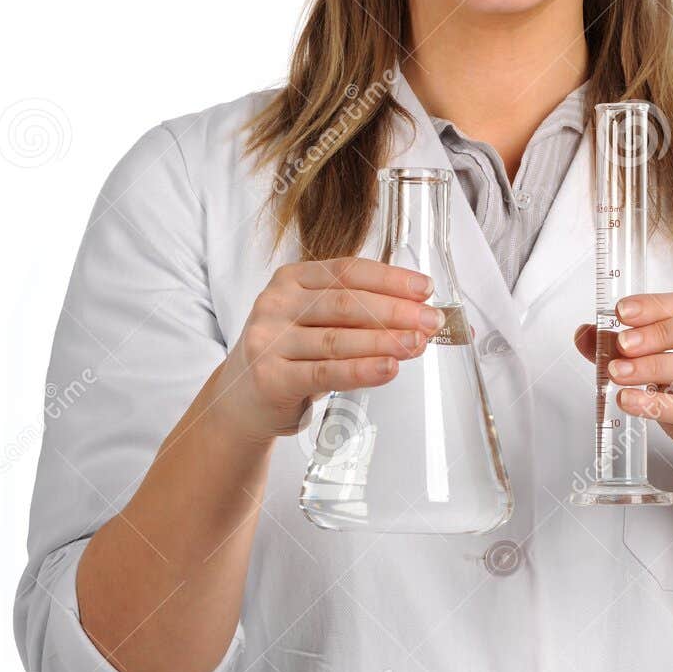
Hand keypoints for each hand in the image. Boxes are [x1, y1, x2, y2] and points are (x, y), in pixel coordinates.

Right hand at [213, 257, 442, 444]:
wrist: (241, 399)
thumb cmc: (289, 356)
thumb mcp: (316, 322)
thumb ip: (359, 314)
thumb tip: (419, 314)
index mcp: (291, 279)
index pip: (348, 271)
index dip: (390, 278)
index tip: (424, 288)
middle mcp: (276, 303)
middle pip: (346, 302)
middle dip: (396, 311)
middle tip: (431, 320)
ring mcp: (270, 339)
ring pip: (338, 338)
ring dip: (384, 340)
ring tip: (417, 344)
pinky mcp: (271, 377)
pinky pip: (325, 372)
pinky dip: (362, 370)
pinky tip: (388, 368)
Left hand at [573, 290, 672, 504]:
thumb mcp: (666, 378)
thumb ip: (631, 353)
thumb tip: (586, 335)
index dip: (658, 305)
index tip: (621, 312)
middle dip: (659, 331)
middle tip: (622, 344)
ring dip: (653, 368)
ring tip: (617, 374)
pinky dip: (659, 404)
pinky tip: (631, 402)